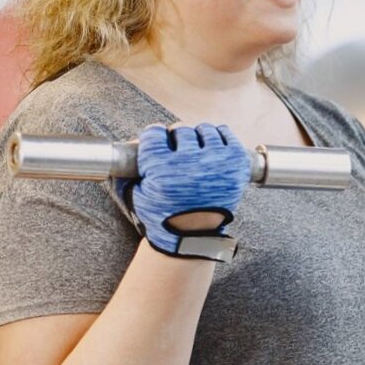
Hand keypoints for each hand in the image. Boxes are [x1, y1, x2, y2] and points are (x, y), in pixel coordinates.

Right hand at [121, 123, 250, 259]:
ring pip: (204, 130)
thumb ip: (129, 166)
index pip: (154, 133)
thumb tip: (135, 139)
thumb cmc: (163, 215)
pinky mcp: (235, 163)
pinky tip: (212, 148)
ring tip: (196, 151)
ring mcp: (216, 162)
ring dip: (198, 137)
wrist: (194, 235)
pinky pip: (226, 134)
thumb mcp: (137, 193)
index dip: (154, 137)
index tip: (157, 142)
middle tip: (177, 149)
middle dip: (176, 138)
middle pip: (180, 129)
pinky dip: (219, 137)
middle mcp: (189, 162)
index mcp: (161, 168)